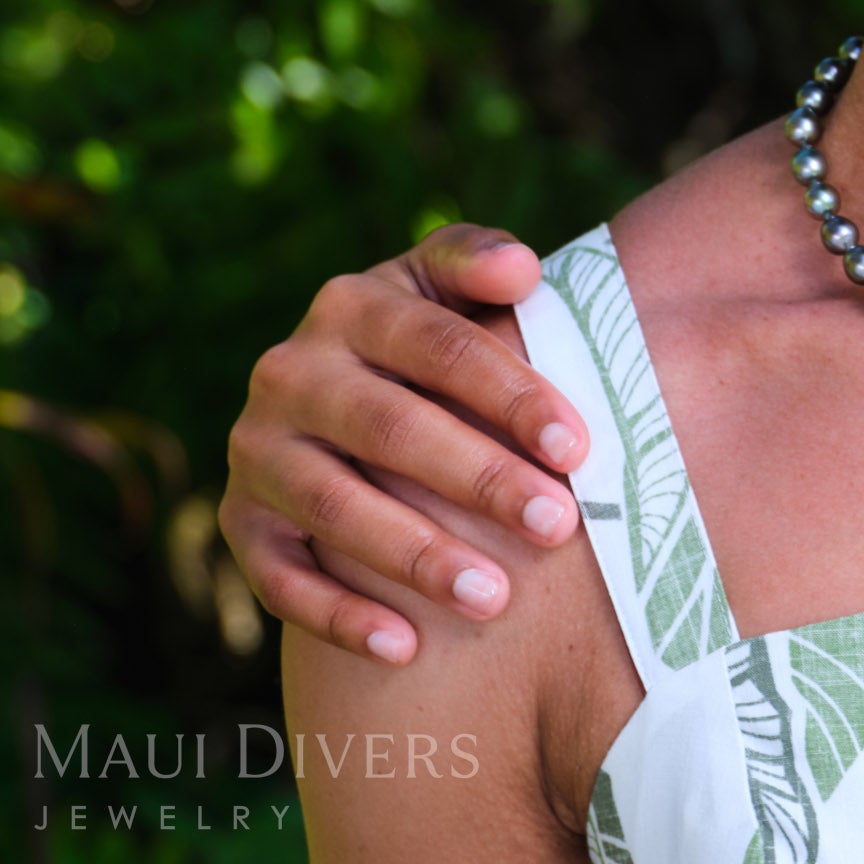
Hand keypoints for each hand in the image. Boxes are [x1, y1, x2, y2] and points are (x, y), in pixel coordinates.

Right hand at [218, 223, 588, 665]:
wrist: (340, 394)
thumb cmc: (430, 340)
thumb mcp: (448, 283)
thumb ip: (481, 260)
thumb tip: (521, 270)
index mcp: (352, 305)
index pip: (441, 347)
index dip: (510, 393)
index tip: (576, 445)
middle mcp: (290, 373)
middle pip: (391, 429)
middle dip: (479, 479)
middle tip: (557, 525)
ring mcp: (256, 451)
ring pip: (336, 509)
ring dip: (417, 558)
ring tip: (496, 598)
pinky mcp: (239, 524)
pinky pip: (283, 580)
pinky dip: (341, 618)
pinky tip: (407, 650)